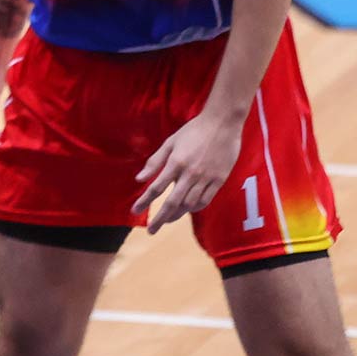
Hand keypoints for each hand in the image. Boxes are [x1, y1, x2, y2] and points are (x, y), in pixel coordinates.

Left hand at [133, 107, 244, 233]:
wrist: (222, 124)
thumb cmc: (193, 131)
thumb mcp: (170, 142)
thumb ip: (155, 161)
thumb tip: (140, 179)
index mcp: (175, 163)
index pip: (156, 188)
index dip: (144, 201)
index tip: (135, 211)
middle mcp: (190, 174)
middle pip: (173, 202)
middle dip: (160, 218)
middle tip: (152, 230)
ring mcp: (206, 178)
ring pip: (189, 204)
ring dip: (177, 215)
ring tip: (167, 220)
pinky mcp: (219, 180)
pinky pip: (205, 200)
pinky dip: (195, 208)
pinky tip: (187, 210)